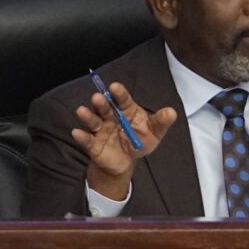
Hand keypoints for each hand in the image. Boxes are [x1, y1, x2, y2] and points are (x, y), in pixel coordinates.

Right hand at [71, 82, 178, 200]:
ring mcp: (100, 129)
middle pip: (105, 107)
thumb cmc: (139, 141)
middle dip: (101, 102)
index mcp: (126, 110)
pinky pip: (86, 139)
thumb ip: (160, 122)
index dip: (118, 93)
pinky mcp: (93, 144)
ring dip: (87, 116)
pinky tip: (77, 132)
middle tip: (98, 97)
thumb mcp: (153, 133)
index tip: (115, 87)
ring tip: (82, 111)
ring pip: (92, 120)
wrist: (126, 161)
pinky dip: (81, 136)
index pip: (122, 99)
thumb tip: (171, 113)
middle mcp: (110, 117)